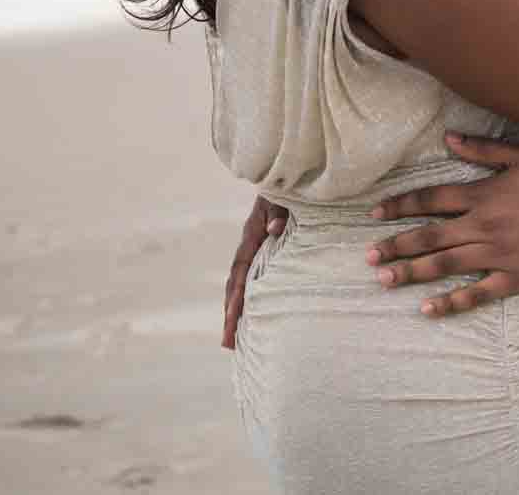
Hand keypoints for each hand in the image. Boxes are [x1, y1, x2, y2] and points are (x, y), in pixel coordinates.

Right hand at [221, 194, 287, 349]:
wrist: (290, 173)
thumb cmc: (289, 185)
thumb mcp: (284, 196)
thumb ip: (280, 211)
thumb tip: (273, 231)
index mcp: (252, 233)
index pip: (240, 270)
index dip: (235, 295)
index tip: (231, 320)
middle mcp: (251, 243)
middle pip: (235, 283)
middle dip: (230, 313)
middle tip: (227, 344)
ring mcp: (258, 247)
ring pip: (243, 283)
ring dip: (238, 310)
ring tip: (234, 340)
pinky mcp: (269, 248)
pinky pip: (257, 277)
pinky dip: (252, 297)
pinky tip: (255, 315)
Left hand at [365, 133, 518, 316]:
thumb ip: (483, 149)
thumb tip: (448, 138)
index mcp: (481, 195)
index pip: (430, 199)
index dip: (400, 205)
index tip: (375, 213)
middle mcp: (481, 227)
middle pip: (429, 236)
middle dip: (396, 244)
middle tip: (369, 255)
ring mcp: (495, 256)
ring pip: (444, 265)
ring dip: (411, 272)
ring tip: (384, 279)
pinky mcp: (512, 279)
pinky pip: (476, 294)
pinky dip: (451, 303)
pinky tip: (427, 309)